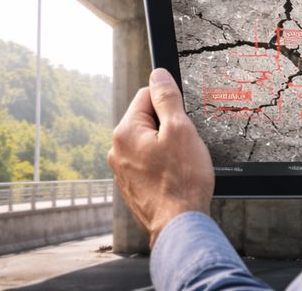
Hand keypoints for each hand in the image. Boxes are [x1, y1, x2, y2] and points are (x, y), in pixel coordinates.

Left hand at [109, 67, 214, 247]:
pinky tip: (175, 178)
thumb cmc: (181, 181)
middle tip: (184, 145)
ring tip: (180, 165)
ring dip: (166, 147)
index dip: (169, 104)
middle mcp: (117, 150)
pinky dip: (163, 166)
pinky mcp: (132, 186)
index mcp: (125, 131)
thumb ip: (166, 97)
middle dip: (168, 127)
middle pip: (147, 119)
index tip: (182, 120)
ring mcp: (122, 170)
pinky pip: (149, 163)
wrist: (179, 226)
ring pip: (149, 143)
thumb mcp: (180, 129)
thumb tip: (158, 74)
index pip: (147, 95)